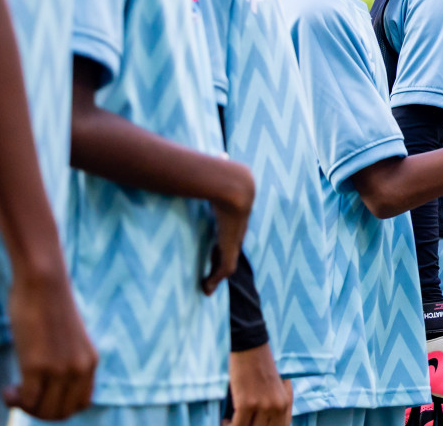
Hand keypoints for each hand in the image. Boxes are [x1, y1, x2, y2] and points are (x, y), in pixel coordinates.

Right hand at [4, 269, 96, 418]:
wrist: (44, 282)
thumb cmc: (52, 306)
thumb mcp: (70, 340)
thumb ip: (68, 361)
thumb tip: (53, 385)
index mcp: (91, 362)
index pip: (82, 404)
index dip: (59, 407)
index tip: (43, 397)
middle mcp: (79, 368)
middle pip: (62, 412)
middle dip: (39, 411)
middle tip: (24, 397)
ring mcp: (59, 367)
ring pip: (43, 411)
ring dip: (25, 408)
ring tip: (15, 392)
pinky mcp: (36, 364)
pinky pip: (25, 400)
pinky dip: (13, 400)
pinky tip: (7, 389)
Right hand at [205, 162, 254, 293]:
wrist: (236, 186)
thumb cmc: (223, 177)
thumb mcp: (223, 177)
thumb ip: (220, 166)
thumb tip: (222, 155)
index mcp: (235, 213)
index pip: (231, 231)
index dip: (223, 240)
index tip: (214, 247)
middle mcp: (237, 227)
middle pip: (230, 248)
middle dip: (221, 260)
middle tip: (210, 275)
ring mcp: (235, 238)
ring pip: (227, 262)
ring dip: (216, 276)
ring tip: (206, 287)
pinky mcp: (231, 247)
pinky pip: (224, 268)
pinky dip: (215, 280)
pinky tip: (205, 288)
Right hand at [228, 344, 292, 425]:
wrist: (250, 346)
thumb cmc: (260, 363)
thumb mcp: (277, 384)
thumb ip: (276, 403)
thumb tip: (268, 420)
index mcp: (285, 402)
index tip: (254, 425)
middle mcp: (277, 406)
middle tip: (241, 423)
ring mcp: (263, 405)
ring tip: (230, 423)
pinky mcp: (247, 403)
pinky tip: (224, 421)